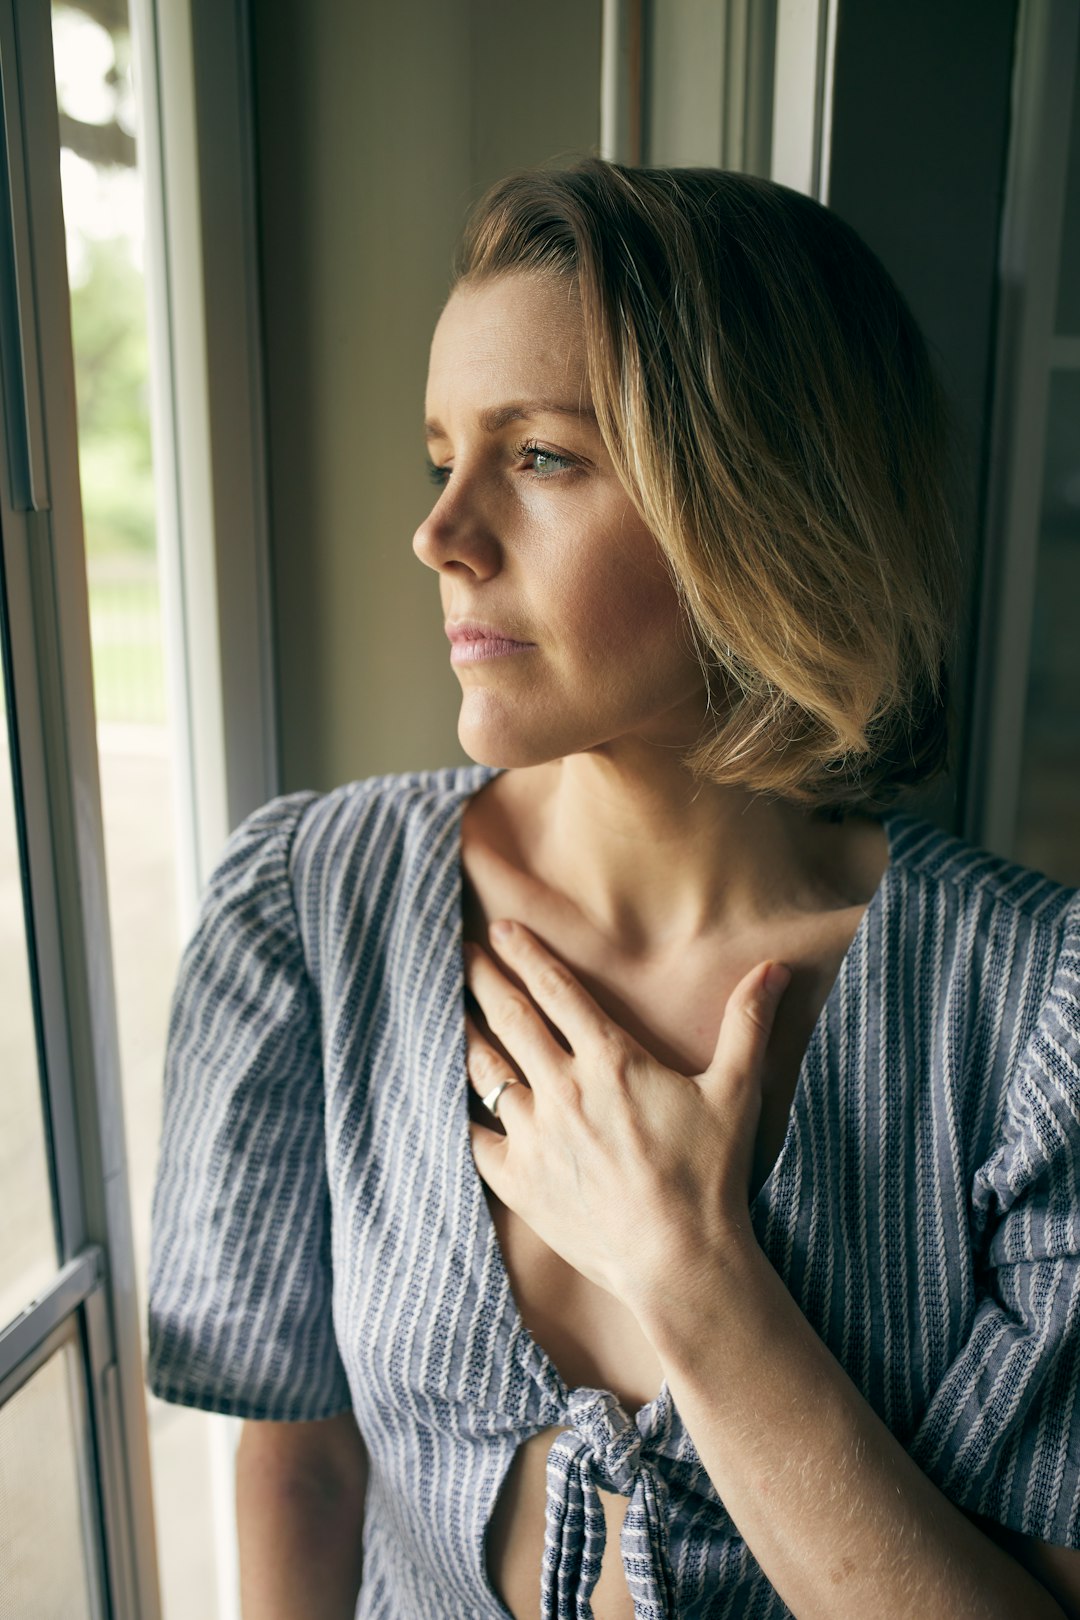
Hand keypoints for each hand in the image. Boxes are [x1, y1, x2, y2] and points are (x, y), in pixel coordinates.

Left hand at [464, 919, 791, 1320]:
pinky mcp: (518, 1180)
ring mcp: (536, 1135)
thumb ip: (748, 1024)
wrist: (679, 1260)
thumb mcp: (736, 1092)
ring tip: (450, 1010)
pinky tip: (448, 1097)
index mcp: (611, 1059)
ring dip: (467, 1034)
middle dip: (484, 979)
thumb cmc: (710, 1176)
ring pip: (487, 1071)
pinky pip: (475, 1137)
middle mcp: (564, 1088)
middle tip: (463, 953)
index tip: (502, 929)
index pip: (557, 990)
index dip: (526, 954)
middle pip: (511, 1018)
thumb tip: (776, 967)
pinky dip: (461, 1112)